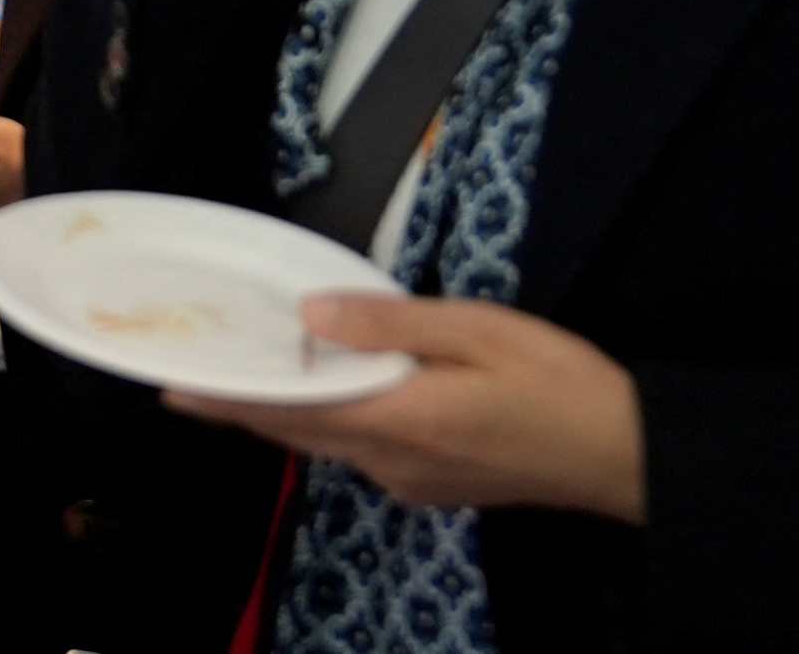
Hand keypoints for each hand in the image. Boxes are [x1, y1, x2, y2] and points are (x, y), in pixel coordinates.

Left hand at [173, 296, 647, 523]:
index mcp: (398, 420)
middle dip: (241, 407)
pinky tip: (329, 395)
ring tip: (243, 379)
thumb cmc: (558, 384)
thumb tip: (312, 315)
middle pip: (298, 432)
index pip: (290, 411)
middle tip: (189, 380)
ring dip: (286, 414)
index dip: (227, 400)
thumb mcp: (478, 330)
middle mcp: (392, 461)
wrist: (626, 455)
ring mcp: (413, 479)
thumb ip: (391, 323)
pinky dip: (332, 422)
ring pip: (329, 443)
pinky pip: (364, 451)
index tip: (172, 388)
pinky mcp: (434, 483)